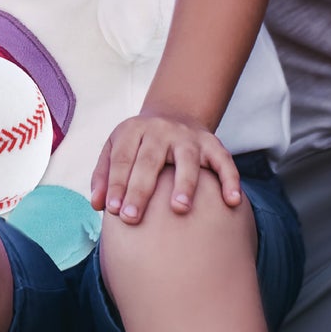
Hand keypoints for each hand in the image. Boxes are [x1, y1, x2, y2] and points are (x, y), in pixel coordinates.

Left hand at [90, 110, 243, 223]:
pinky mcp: (212, 143)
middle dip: (140, 189)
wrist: (174, 114)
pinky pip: (224, 160)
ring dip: (184, 182)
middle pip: (150, 160)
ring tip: (179, 208)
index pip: (123, 158)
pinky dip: (230, 179)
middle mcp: (161, 131)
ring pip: (187, 159)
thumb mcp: (116, 148)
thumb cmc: (140, 144)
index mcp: (134, 130)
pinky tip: (232, 201)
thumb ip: (104, 175)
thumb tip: (98, 205)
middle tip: (132, 218)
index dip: (116, 184)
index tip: (113, 211)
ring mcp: (188, 137)